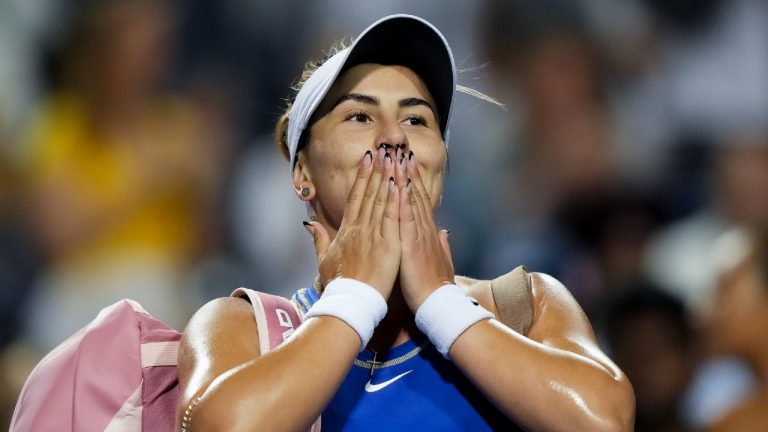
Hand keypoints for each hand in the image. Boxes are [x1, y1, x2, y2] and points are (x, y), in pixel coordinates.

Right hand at [305, 146, 400, 299]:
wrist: (350, 303)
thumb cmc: (338, 285)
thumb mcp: (323, 260)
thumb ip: (318, 240)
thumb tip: (309, 223)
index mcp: (346, 231)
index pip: (355, 197)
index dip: (362, 177)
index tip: (367, 159)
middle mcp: (359, 228)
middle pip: (369, 193)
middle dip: (376, 169)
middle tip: (383, 149)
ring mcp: (374, 235)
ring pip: (381, 200)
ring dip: (387, 177)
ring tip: (393, 158)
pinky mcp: (388, 245)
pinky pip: (393, 217)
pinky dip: (396, 199)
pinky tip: (400, 183)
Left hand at [397, 149, 454, 311]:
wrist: (437, 303)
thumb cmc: (434, 286)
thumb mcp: (439, 261)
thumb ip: (442, 244)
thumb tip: (444, 232)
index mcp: (427, 232)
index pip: (420, 201)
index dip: (414, 182)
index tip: (407, 164)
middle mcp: (424, 228)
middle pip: (415, 194)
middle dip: (407, 171)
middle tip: (400, 150)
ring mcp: (419, 233)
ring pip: (411, 199)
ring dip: (404, 177)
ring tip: (398, 156)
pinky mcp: (412, 242)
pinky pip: (406, 215)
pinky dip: (402, 198)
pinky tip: (397, 183)